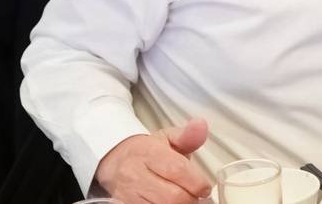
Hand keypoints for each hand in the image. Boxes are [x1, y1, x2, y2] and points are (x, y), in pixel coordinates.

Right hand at [94, 117, 210, 203]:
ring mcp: (129, 193)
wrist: (115, 160)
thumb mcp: (168, 137)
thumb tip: (201, 125)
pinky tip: (172, 203)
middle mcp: (136, 174)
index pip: (177, 170)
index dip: (196, 182)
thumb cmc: (147, 150)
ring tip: (186, 199)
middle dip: (190, 198)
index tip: (205, 187)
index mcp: (149, 152)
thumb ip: (188, 135)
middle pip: (171, 196)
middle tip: (197, 196)